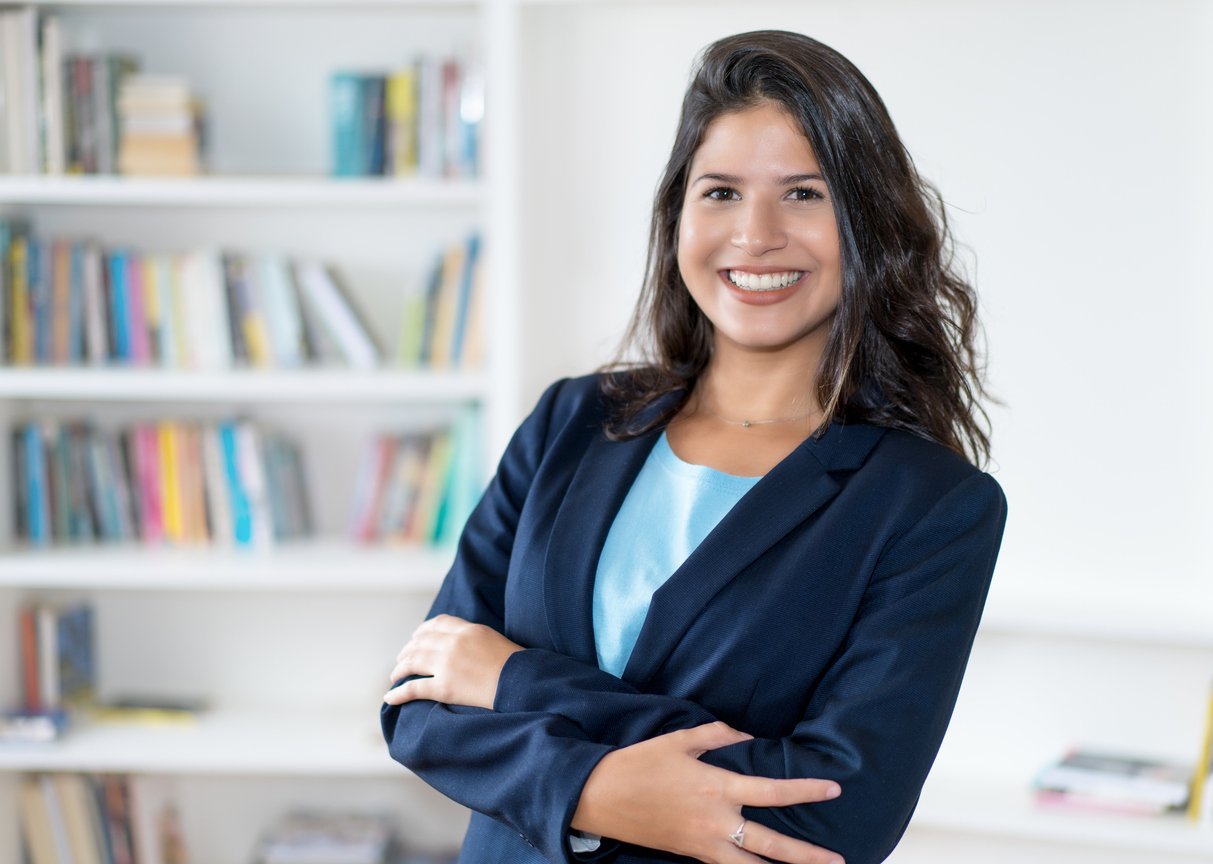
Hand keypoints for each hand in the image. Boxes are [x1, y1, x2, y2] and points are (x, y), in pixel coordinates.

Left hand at [384, 614, 523, 709]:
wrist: (520, 682)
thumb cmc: (514, 663)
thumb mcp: (492, 638)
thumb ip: (472, 636)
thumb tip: (459, 641)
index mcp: (467, 629)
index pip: (436, 623)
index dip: (422, 631)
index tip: (416, 638)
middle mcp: (453, 643)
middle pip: (420, 642)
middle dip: (407, 650)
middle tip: (401, 659)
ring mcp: (446, 664)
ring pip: (412, 662)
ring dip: (399, 670)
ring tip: (394, 676)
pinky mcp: (444, 687)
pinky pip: (414, 688)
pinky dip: (398, 693)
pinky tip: (389, 698)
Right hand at [572, 722, 843, 863]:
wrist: (599, 797)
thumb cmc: (639, 764)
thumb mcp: (679, 740)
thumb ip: (718, 735)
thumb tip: (748, 736)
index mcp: (716, 787)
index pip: (772, 791)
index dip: (805, 790)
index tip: (833, 789)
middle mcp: (716, 822)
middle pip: (772, 845)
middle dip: (808, 855)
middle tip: (839, 861)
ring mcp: (703, 844)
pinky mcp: (690, 855)